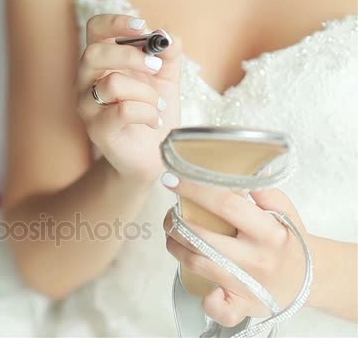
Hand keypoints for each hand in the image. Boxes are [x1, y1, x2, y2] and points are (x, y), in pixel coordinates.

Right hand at [76, 15, 181, 183]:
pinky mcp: (97, 130)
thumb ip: (168, 53)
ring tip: (157, 105)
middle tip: (156, 68)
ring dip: (146, 93)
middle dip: (131, 57)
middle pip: (95, 53)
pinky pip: (123, 111)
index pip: (94, 30)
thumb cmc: (153, 111)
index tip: (142, 27)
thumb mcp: (166, 77)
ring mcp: (88, 107)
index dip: (115, 23)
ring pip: (112, 84)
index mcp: (101, 63)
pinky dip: (147, 113)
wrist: (153, 154)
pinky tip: (153, 120)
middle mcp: (86, 82)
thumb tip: (166, 36)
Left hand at [161, 174, 308, 326]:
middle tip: (171, 214)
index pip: (225, 205)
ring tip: (173, 235)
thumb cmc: (288, 241)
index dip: (195, 190)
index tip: (173, 180)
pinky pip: (217, 308)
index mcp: (268, 231)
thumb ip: (266, 192)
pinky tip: (198, 281)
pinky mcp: (242, 305)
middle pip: (201, 237)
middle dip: (176, 222)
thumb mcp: (285, 213)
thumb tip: (251, 171)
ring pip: (197, 263)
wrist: (309, 279)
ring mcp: (247, 284)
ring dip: (175, 246)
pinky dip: (205, 298)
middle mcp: (255, 258)